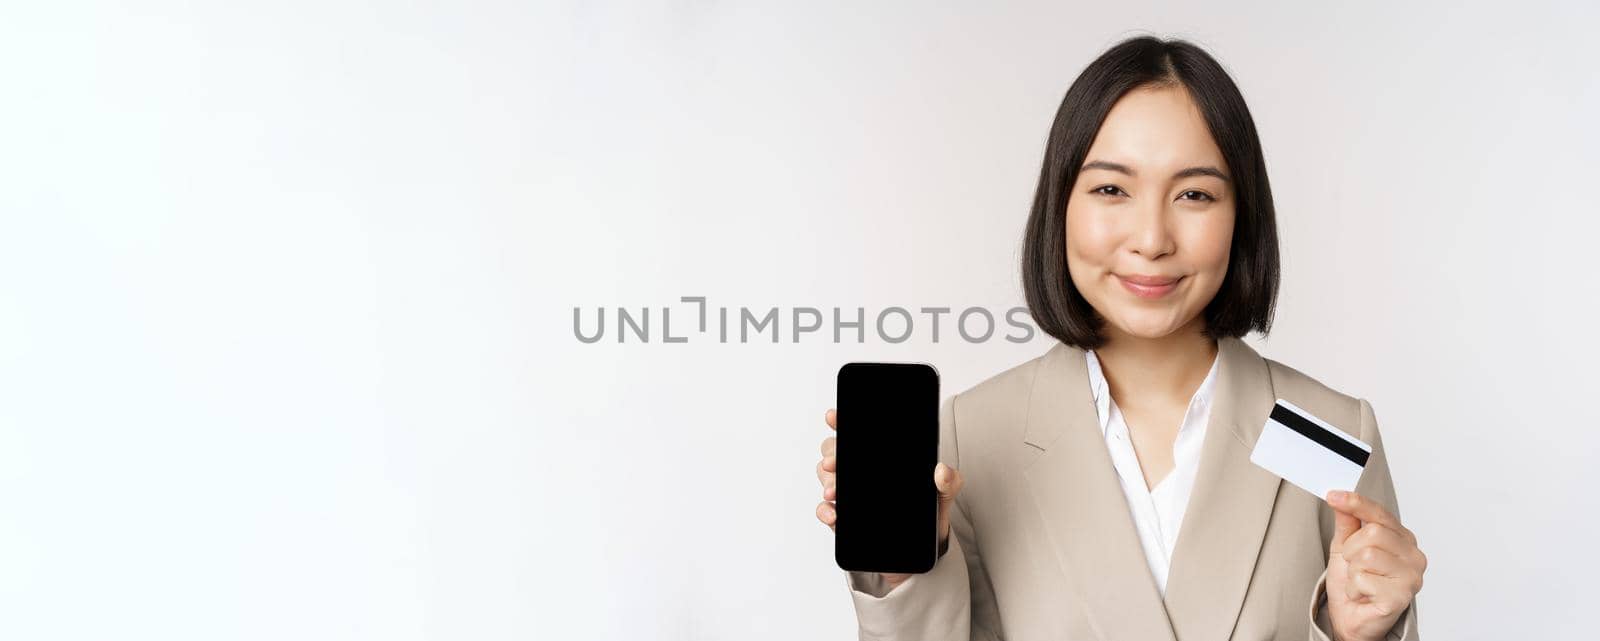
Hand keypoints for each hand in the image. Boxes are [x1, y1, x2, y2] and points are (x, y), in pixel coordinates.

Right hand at [816, 408, 962, 589]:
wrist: (920, 555)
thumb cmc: (928, 517)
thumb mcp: (942, 496)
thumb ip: (948, 482)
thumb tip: (942, 471)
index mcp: (881, 460)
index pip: (857, 435)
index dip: (841, 422)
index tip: (833, 417)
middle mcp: (861, 473)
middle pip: (834, 451)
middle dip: (830, 454)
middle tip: (834, 463)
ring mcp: (850, 495)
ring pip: (826, 477)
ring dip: (827, 482)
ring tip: (835, 492)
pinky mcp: (844, 519)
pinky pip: (825, 510)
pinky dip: (825, 511)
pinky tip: (834, 515)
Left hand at [1324, 490, 1426, 640]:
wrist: (1351, 616)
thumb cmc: (1353, 582)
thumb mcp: (1344, 546)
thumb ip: (1347, 522)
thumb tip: (1341, 498)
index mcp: (1402, 539)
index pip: (1381, 513)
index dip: (1356, 503)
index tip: (1333, 496)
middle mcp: (1413, 555)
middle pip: (1373, 532)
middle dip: (1351, 548)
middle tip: (1353, 564)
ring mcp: (1411, 577)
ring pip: (1367, 555)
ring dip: (1352, 570)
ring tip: (1359, 580)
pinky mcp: (1401, 597)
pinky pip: (1364, 579)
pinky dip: (1354, 587)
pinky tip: (1362, 594)